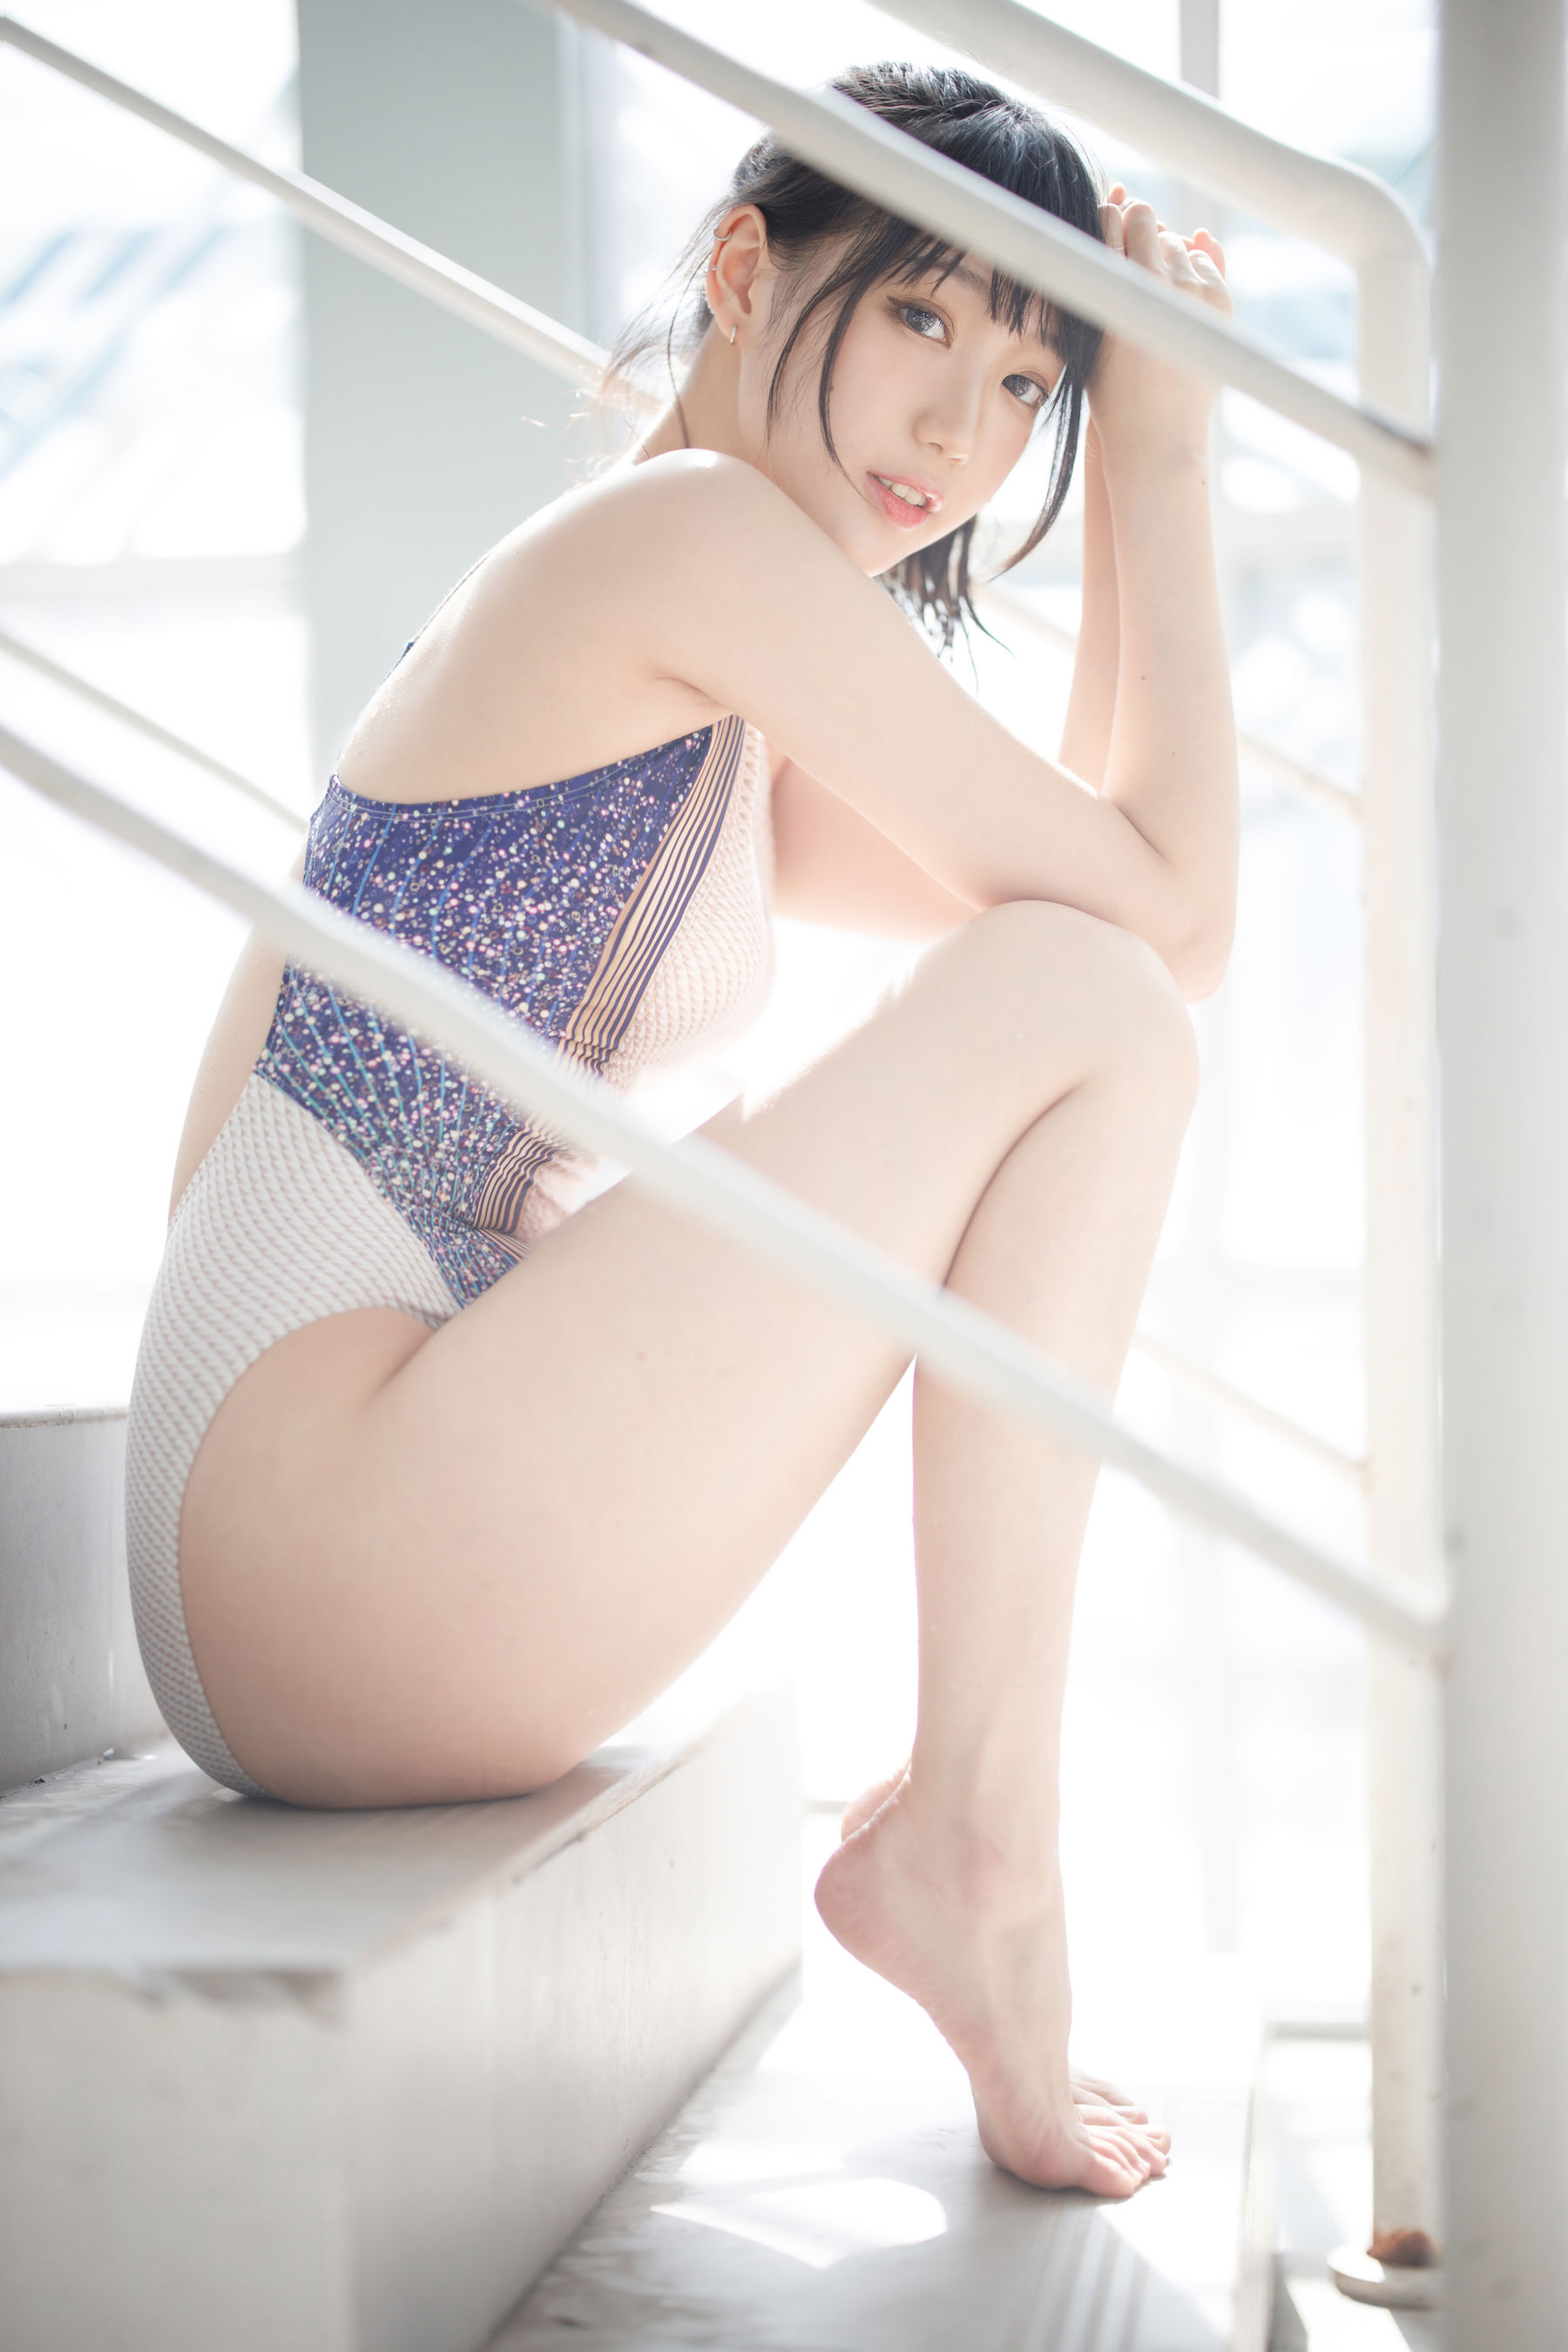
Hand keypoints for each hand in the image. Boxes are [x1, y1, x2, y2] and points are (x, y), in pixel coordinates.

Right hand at [1088, 184, 1229, 470]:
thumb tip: (1120, 196)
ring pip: (1178, 243)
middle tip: (1128, 260)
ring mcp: (1195, 293)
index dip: (1107, 221)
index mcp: (1118, 288)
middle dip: (1137, 230)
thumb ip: (1099, 267)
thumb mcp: (1092, 330)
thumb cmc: (1113, 389)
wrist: (1157, 436)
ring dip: (1164, 253)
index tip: (1104, 233)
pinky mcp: (1221, 304)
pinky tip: (1175, 294)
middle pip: (1149, 222)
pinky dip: (1192, 269)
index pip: (1113, 220)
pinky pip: (1206, 264)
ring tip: (1148, 291)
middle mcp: (1159, 284)